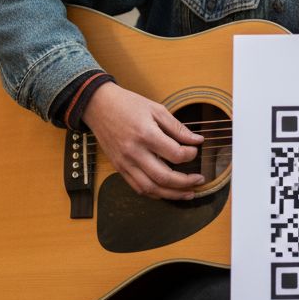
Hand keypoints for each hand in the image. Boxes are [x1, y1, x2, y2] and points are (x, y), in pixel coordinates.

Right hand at [82, 83, 204, 199]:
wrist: (98, 106)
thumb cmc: (128, 104)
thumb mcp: (156, 110)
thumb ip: (177, 128)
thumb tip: (197, 141)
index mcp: (146, 134)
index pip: (175, 154)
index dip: (190, 155)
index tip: (195, 150)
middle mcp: (134, 152)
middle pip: (164, 177)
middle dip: (185, 182)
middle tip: (200, 180)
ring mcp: (125, 163)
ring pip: (151, 188)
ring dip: (172, 194)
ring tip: (188, 193)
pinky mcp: (119, 168)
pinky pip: (138, 187)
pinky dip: (155, 193)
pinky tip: (168, 191)